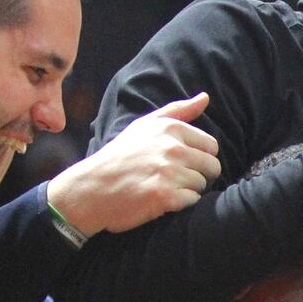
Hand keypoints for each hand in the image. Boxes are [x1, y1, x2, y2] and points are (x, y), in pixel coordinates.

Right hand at [48, 93, 222, 236]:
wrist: (90, 189)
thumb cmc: (120, 156)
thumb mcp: (144, 126)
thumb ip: (178, 111)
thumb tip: (206, 97)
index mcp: (169, 128)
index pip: (211, 146)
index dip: (199, 157)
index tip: (181, 163)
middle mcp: (172, 148)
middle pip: (212, 166)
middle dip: (198, 175)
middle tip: (174, 178)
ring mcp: (169, 173)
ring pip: (202, 185)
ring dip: (188, 190)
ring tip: (164, 187)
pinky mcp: (165, 196)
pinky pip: (193, 201)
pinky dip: (181, 204)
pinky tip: (162, 200)